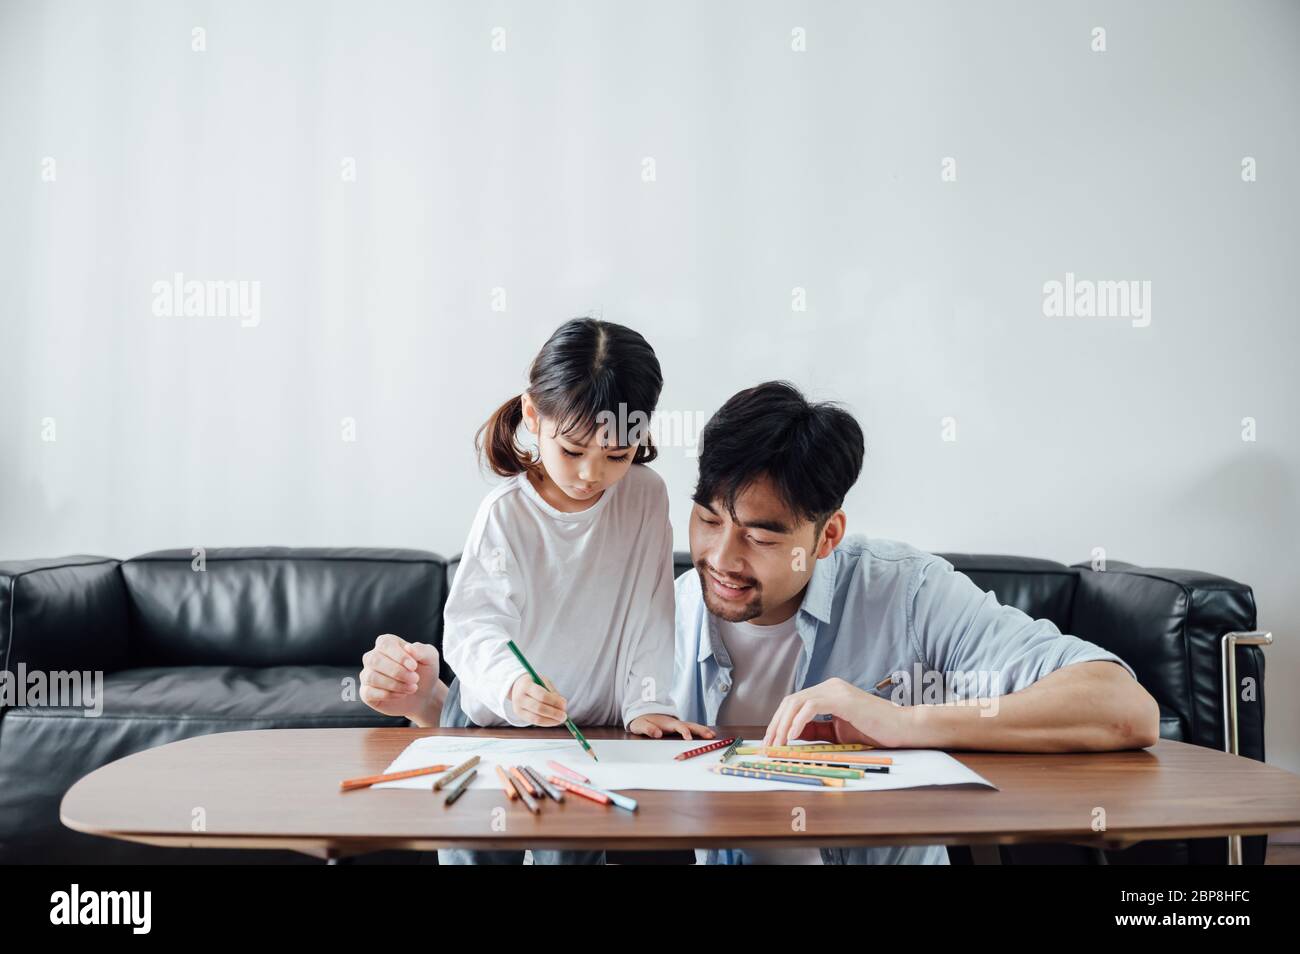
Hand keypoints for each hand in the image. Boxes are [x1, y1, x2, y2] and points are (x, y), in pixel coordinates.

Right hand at [359, 633, 441, 722]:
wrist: (424, 694)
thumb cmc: (425, 671)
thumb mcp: (430, 658)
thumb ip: (422, 650)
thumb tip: (408, 647)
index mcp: (387, 644)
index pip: (385, 644)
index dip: (399, 656)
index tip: (414, 666)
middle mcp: (373, 657)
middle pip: (375, 660)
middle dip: (397, 672)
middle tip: (415, 679)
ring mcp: (367, 674)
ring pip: (372, 677)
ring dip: (395, 684)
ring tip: (412, 688)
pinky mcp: (366, 692)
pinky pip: (369, 692)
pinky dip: (388, 695)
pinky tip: (402, 695)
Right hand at [510, 673, 568, 726]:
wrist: (517, 686)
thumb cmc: (535, 683)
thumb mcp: (544, 682)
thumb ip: (553, 693)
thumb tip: (563, 706)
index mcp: (526, 685)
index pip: (542, 695)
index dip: (555, 701)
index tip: (565, 704)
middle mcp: (520, 697)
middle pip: (539, 708)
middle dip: (554, 713)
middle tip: (564, 715)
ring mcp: (518, 707)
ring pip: (536, 718)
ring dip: (551, 720)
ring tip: (561, 719)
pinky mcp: (520, 715)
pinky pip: (535, 722)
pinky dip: (546, 722)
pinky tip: (554, 720)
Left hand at [628, 713, 715, 740]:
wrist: (642, 714)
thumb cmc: (642, 721)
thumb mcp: (640, 725)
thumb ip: (648, 729)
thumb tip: (658, 733)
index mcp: (667, 723)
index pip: (679, 727)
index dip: (685, 732)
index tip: (689, 738)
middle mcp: (675, 723)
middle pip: (690, 725)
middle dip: (701, 730)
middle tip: (710, 735)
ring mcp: (677, 724)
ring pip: (693, 726)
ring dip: (703, 730)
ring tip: (713, 735)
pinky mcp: (678, 728)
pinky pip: (691, 729)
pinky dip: (699, 731)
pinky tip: (707, 734)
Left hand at [762, 677, 909, 748]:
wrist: (902, 729)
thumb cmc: (874, 732)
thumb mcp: (837, 733)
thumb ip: (816, 731)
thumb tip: (790, 736)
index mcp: (827, 692)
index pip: (794, 703)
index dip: (779, 721)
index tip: (771, 741)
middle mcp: (829, 686)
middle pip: (791, 701)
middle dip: (776, 723)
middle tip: (768, 745)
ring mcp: (836, 690)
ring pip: (797, 702)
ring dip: (783, 724)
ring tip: (777, 743)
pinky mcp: (842, 698)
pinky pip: (811, 707)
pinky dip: (798, 721)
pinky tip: (792, 736)